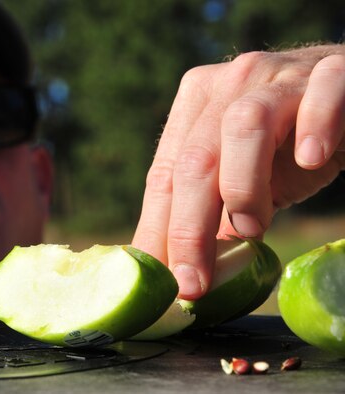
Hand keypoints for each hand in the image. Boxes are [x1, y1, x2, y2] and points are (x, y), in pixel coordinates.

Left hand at [132, 45, 344, 299]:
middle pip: (194, 159)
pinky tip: (311, 159)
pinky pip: (322, 93)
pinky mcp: (332, 72)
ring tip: (254, 228)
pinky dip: (316, 126)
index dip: (158, 231)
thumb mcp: (241, 180)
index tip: (161, 282)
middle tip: (194, 283)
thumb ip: (211, 213)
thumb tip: (177, 274)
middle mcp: (229, 83)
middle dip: (188, 229)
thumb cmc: (289, 145)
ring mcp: (279, 74)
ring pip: (244, 125)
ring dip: (243, 187)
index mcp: (195, 105)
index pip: (164, 175)